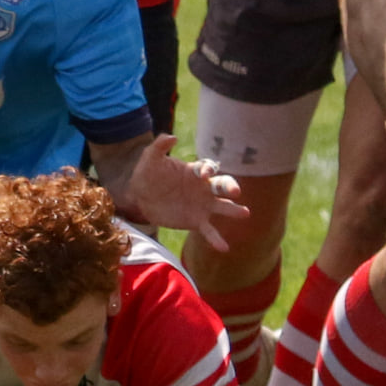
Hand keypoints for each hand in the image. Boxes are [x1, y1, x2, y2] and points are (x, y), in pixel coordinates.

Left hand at [124, 135, 247, 251]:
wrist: (140, 197)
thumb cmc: (148, 173)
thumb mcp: (150, 158)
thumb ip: (160, 146)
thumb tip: (172, 137)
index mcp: (195, 172)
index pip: (209, 168)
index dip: (208, 170)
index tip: (202, 175)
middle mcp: (204, 188)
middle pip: (222, 185)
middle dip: (230, 186)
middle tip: (235, 191)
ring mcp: (202, 206)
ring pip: (223, 207)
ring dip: (234, 210)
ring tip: (245, 213)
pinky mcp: (196, 222)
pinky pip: (209, 231)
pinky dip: (216, 239)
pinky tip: (224, 247)